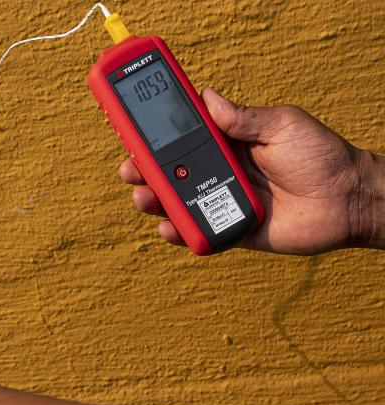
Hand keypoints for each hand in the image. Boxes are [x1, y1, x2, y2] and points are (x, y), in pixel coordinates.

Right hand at [120, 88, 384, 254]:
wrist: (348, 200)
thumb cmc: (321, 156)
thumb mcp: (282, 125)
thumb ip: (243, 117)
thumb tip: (207, 96)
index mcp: (228, 144)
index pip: (184, 137)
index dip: (157, 135)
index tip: (133, 129)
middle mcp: (220, 171)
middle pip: (171, 172)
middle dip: (144, 170)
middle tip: (130, 168)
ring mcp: (223, 200)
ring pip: (178, 203)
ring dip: (155, 200)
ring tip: (143, 197)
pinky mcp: (231, 229)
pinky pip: (199, 232)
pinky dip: (180, 232)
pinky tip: (168, 228)